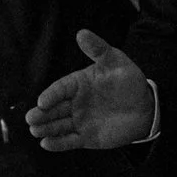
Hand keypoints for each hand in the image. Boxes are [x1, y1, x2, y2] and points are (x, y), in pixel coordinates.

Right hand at [28, 29, 154, 148]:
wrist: (146, 108)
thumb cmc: (129, 81)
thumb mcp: (116, 61)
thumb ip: (98, 49)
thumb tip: (81, 33)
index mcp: (77, 84)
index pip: (60, 89)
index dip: (50, 95)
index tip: (42, 102)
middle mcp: (75, 103)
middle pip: (54, 109)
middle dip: (41, 114)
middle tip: (31, 119)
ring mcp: (79, 120)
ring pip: (59, 125)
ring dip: (46, 128)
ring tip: (35, 131)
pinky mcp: (86, 137)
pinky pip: (70, 140)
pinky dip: (58, 143)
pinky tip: (46, 144)